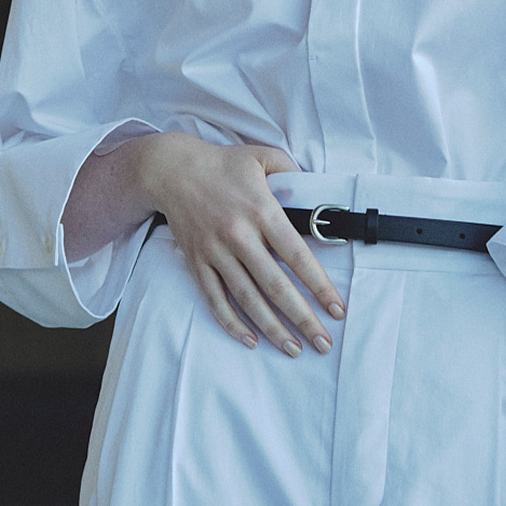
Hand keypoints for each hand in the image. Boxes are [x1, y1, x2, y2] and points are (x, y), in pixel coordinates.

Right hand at [135, 133, 345, 354]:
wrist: (169, 169)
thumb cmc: (221, 164)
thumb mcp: (262, 156)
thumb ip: (293, 171)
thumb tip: (316, 192)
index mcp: (262, 210)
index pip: (298, 256)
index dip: (320, 286)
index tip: (337, 309)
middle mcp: (239, 235)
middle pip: (276, 286)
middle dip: (302, 318)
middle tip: (323, 343)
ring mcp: (216, 251)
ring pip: (248, 299)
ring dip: (273, 328)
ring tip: (294, 349)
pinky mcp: (197, 261)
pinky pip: (215, 298)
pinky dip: (231, 322)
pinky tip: (250, 340)